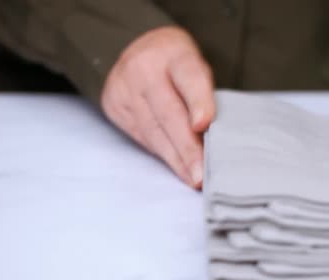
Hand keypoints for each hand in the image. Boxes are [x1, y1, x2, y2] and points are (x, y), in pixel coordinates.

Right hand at [101, 26, 214, 188]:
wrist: (134, 52)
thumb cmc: (175, 65)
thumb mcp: (194, 65)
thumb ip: (204, 94)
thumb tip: (213, 136)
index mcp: (173, 52)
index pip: (188, 76)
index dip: (198, 101)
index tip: (203, 124)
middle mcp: (144, 68)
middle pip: (168, 112)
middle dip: (187, 147)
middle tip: (201, 174)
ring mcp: (124, 88)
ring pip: (153, 131)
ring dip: (176, 159)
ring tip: (194, 178)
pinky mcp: (114, 107)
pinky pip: (142, 137)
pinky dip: (163, 154)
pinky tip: (178, 168)